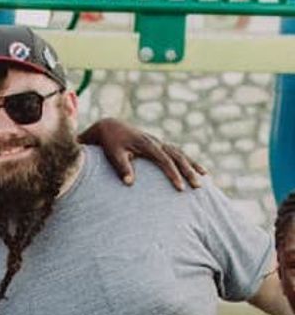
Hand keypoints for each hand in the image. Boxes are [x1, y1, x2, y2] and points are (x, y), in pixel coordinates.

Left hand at [80, 119, 205, 189]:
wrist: (110, 127)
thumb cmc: (110, 142)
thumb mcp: (113, 154)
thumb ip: (122, 167)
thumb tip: (129, 183)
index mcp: (148, 144)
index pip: (165, 160)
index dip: (173, 174)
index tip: (180, 188)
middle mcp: (157, 142)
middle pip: (178, 156)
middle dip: (189, 171)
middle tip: (198, 186)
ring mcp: (159, 142)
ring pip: (181, 153)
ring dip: (192, 165)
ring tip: (204, 177)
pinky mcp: (159, 145)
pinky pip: (177, 153)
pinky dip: (188, 161)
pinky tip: (198, 169)